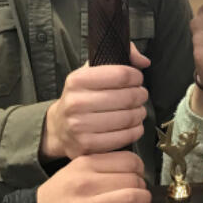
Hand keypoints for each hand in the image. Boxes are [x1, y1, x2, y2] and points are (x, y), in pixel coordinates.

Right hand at [36, 152, 150, 202]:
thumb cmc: (56, 198)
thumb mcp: (73, 172)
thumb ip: (99, 167)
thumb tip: (133, 169)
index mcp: (83, 164)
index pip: (127, 159)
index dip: (140, 168)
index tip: (139, 175)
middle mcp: (84, 182)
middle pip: (131, 178)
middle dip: (142, 186)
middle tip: (142, 192)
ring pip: (128, 198)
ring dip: (142, 201)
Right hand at [42, 43, 150, 159]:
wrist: (59, 128)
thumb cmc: (81, 96)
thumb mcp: (91, 72)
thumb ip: (119, 57)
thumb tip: (144, 61)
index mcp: (76, 80)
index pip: (121, 74)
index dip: (136, 76)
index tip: (137, 79)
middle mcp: (76, 103)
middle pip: (128, 97)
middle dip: (140, 95)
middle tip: (141, 96)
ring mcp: (80, 127)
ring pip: (128, 118)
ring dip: (140, 113)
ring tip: (138, 110)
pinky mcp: (87, 145)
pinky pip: (125, 137)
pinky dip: (136, 130)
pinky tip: (134, 125)